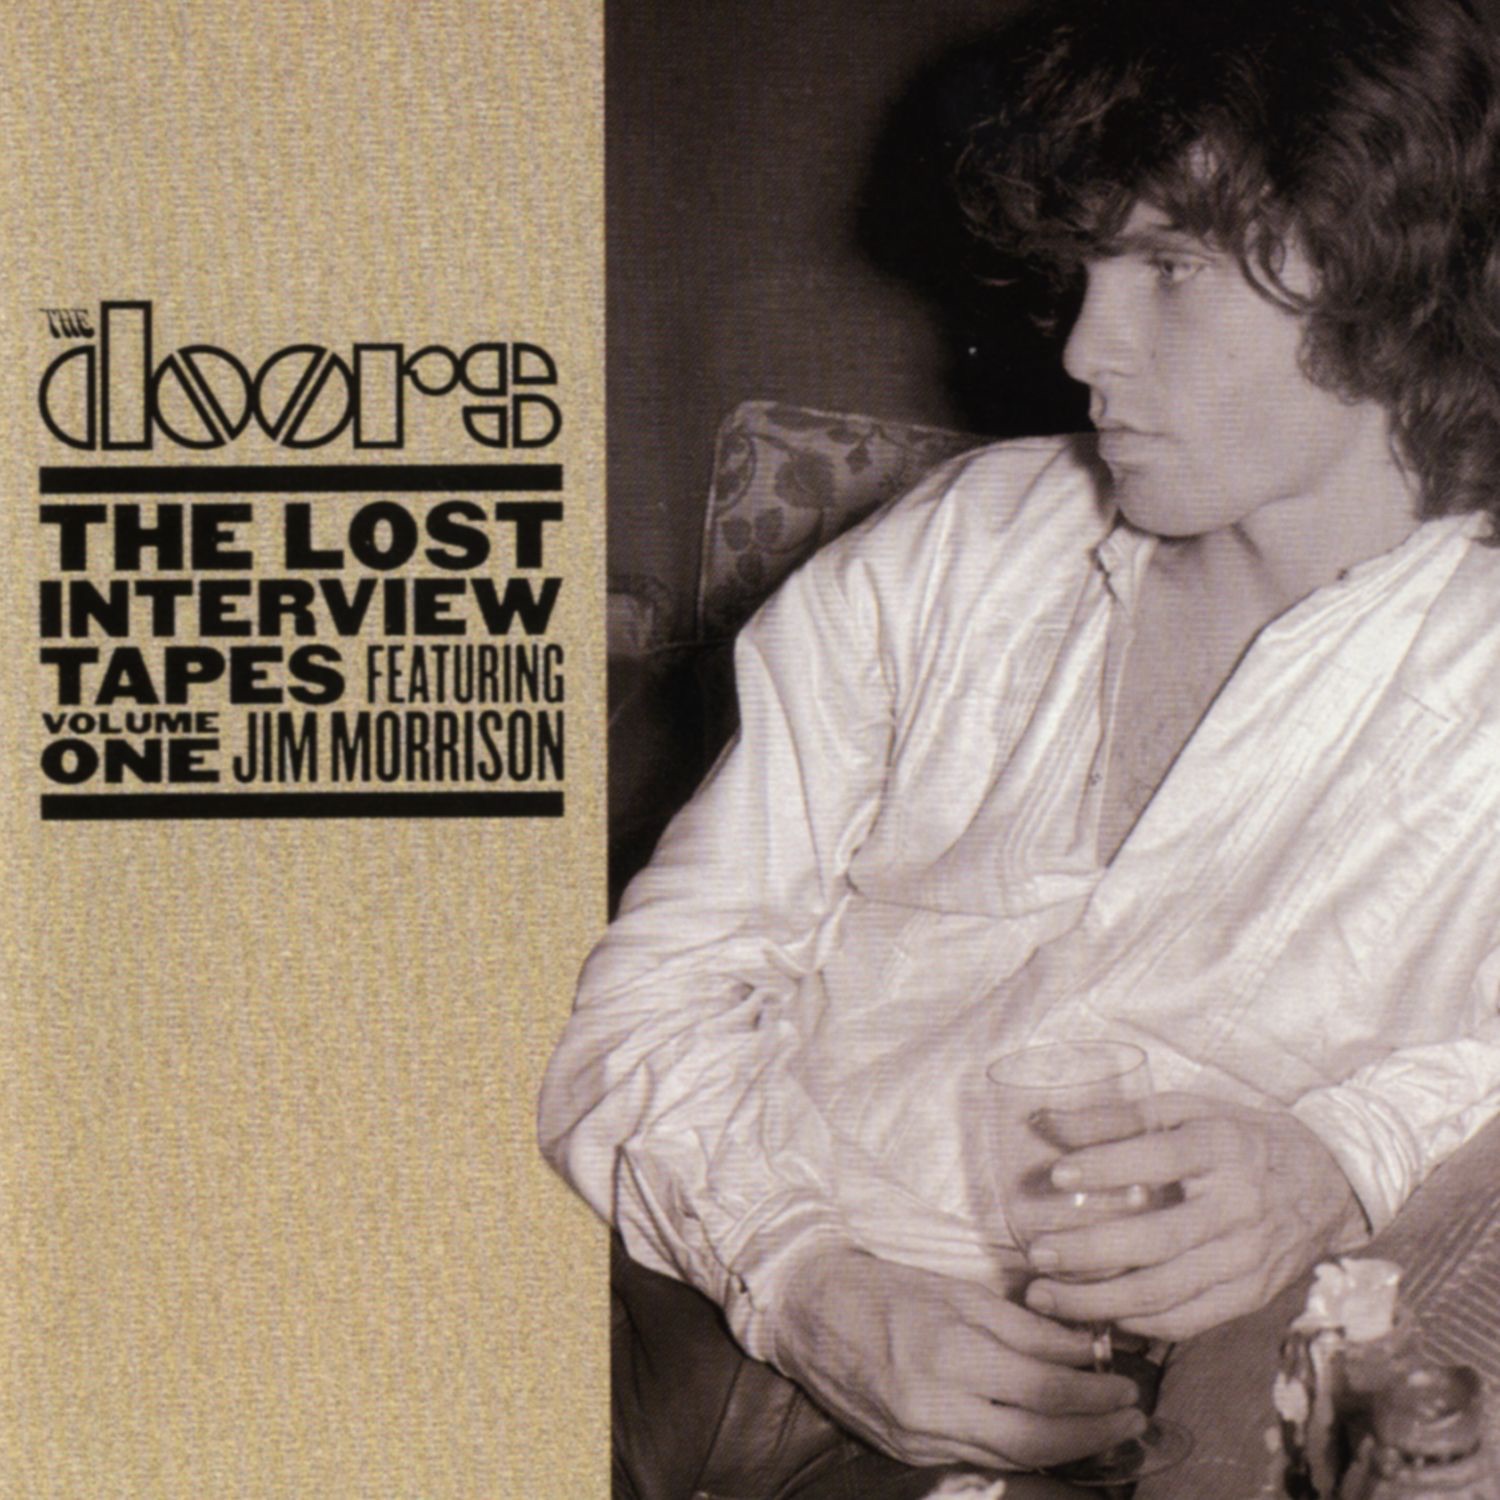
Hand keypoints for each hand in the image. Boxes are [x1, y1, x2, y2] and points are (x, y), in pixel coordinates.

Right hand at [771, 1243, 1145, 1469]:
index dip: (1094, 1393)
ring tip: (1104, 1432)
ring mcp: (921, 1438)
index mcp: (949, 1351)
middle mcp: (936, 1404)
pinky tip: (1048, 1438)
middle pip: (1037, 1436)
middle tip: (1130, 1416)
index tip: (1126, 1384)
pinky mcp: (909, 1454)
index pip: (1043, 1388)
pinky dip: (1022, 1451)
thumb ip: (1024, 1326)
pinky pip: (981, 1459)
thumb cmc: (884, 1289)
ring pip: (1012, 1457)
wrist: (808, 1312)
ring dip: (1067, 1448)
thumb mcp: (957, 1291)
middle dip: (1093, 1431)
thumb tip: (1084, 1348)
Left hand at [1021, 1094, 1367, 1339]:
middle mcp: (1237, 1206)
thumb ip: (1116, 1117)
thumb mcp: (1187, 1110)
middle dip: (1087, 1253)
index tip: (1056, 1174)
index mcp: (1221, 1147)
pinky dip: (1138, 1322)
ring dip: (1098, 1301)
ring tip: (1046, 1295)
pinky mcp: (1251, 1295)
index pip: (1159, 1158)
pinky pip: (1188, 1319)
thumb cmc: (1238, 1138)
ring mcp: (1246, 1258)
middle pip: (1156, 1239)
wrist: (1327, 1182)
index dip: (1105, 1166)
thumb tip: (1045, 1122)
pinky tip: (1098, 1315)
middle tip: (1037, 1253)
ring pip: (1165, 1291)